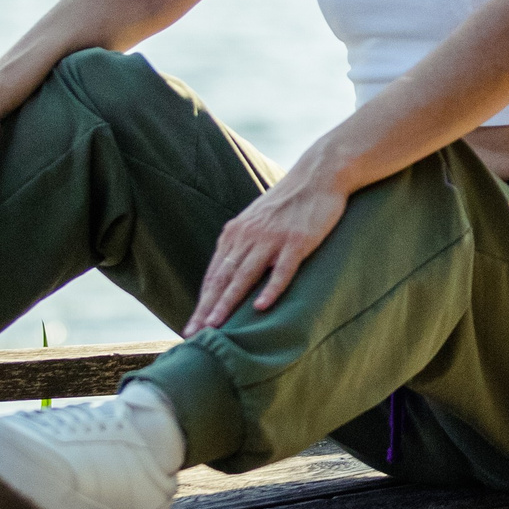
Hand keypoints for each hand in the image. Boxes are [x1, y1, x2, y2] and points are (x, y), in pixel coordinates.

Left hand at [186, 172, 347, 333]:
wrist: (318, 175)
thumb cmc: (288, 203)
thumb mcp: (257, 220)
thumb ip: (243, 245)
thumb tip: (230, 276)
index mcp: (236, 233)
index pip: (214, 274)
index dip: (202, 301)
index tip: (191, 326)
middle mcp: (249, 236)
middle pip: (223, 278)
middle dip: (206, 309)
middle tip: (193, 334)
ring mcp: (272, 238)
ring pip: (245, 276)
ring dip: (228, 303)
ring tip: (216, 326)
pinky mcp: (297, 240)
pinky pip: (282, 269)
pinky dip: (271, 289)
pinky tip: (261, 307)